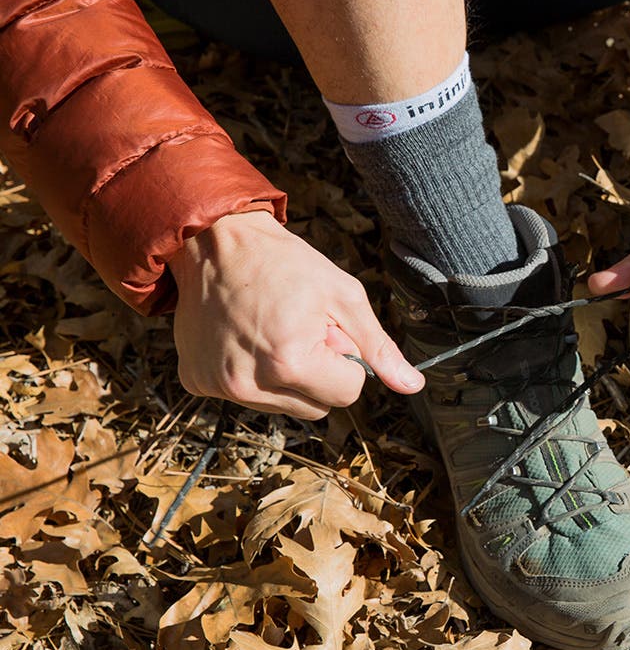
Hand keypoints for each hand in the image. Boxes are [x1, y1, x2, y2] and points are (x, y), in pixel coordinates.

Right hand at [169, 211, 422, 418]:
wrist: (214, 241)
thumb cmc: (285, 263)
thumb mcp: (343, 296)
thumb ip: (378, 346)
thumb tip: (413, 386)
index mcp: (290, 363)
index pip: (348, 393)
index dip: (347, 359)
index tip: (327, 328)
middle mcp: (249, 385)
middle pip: (317, 408)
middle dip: (320, 374)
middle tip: (301, 329)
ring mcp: (218, 387)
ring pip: (283, 406)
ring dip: (288, 376)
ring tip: (273, 331)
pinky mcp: (196, 382)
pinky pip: (245, 395)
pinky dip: (253, 373)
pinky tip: (245, 336)